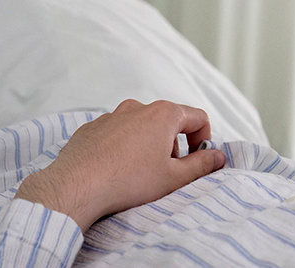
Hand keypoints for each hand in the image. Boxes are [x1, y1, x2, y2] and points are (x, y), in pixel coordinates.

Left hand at [15, 99, 225, 231]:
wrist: (75, 187)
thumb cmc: (128, 181)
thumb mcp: (174, 177)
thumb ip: (202, 165)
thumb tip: (219, 157)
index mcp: (164, 113)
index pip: (199, 117)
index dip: (204, 140)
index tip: (197, 161)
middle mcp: (138, 107)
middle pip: (170, 121)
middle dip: (175, 145)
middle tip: (168, 172)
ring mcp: (112, 115)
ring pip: (142, 126)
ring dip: (149, 145)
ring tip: (139, 174)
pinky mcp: (92, 127)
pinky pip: (117, 133)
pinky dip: (123, 147)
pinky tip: (115, 170)